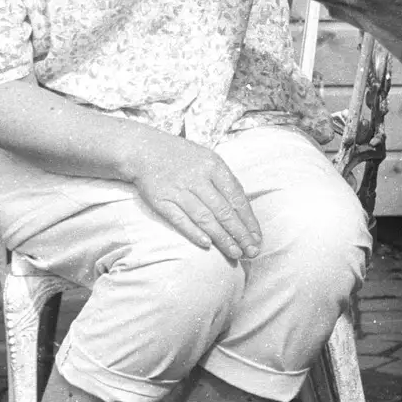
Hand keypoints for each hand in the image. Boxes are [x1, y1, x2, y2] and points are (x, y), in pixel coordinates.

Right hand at [127, 130, 261, 260]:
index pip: (236, 197)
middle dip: (240, 233)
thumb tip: (245, 210)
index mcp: (214, 166)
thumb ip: (225, 182)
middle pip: (223, 210)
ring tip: (235, 253)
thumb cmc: (183, 157)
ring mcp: (178, 189)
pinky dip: (193, 232)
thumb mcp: (208, 159)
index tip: (257, 238)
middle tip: (251, 251)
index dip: (248, 220)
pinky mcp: (161, 199)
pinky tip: (207, 245)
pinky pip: (180, 219)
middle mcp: (197, 177)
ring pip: (204, 217)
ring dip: (221, 237)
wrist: (144, 149)